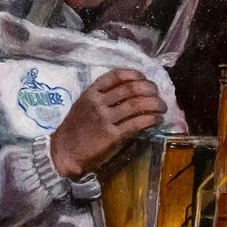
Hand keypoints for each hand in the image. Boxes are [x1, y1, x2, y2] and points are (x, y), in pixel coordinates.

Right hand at [48, 69, 165, 177]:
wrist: (64, 151)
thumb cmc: (75, 129)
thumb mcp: (83, 106)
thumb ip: (101, 97)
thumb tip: (129, 93)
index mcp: (91, 93)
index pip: (116, 75)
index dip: (135, 75)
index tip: (145, 79)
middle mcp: (98, 102)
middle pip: (130, 88)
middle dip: (149, 89)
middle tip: (158, 94)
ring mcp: (104, 119)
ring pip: (136, 104)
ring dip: (154, 104)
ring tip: (162, 108)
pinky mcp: (111, 136)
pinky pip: (136, 124)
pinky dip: (150, 120)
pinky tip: (157, 120)